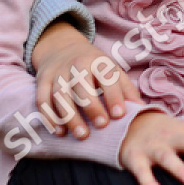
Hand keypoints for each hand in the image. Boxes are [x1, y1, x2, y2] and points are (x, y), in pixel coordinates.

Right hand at [33, 22, 141, 139]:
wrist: (62, 49)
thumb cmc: (94, 67)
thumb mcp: (112, 70)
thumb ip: (126, 89)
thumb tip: (141, 109)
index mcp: (98, 61)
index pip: (107, 76)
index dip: (114, 95)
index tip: (119, 115)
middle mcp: (76, 65)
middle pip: (81, 86)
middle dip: (92, 107)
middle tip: (101, 126)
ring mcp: (57, 72)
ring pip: (60, 94)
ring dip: (70, 116)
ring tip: (82, 136)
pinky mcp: (42, 80)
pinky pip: (42, 100)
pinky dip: (49, 117)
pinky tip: (59, 132)